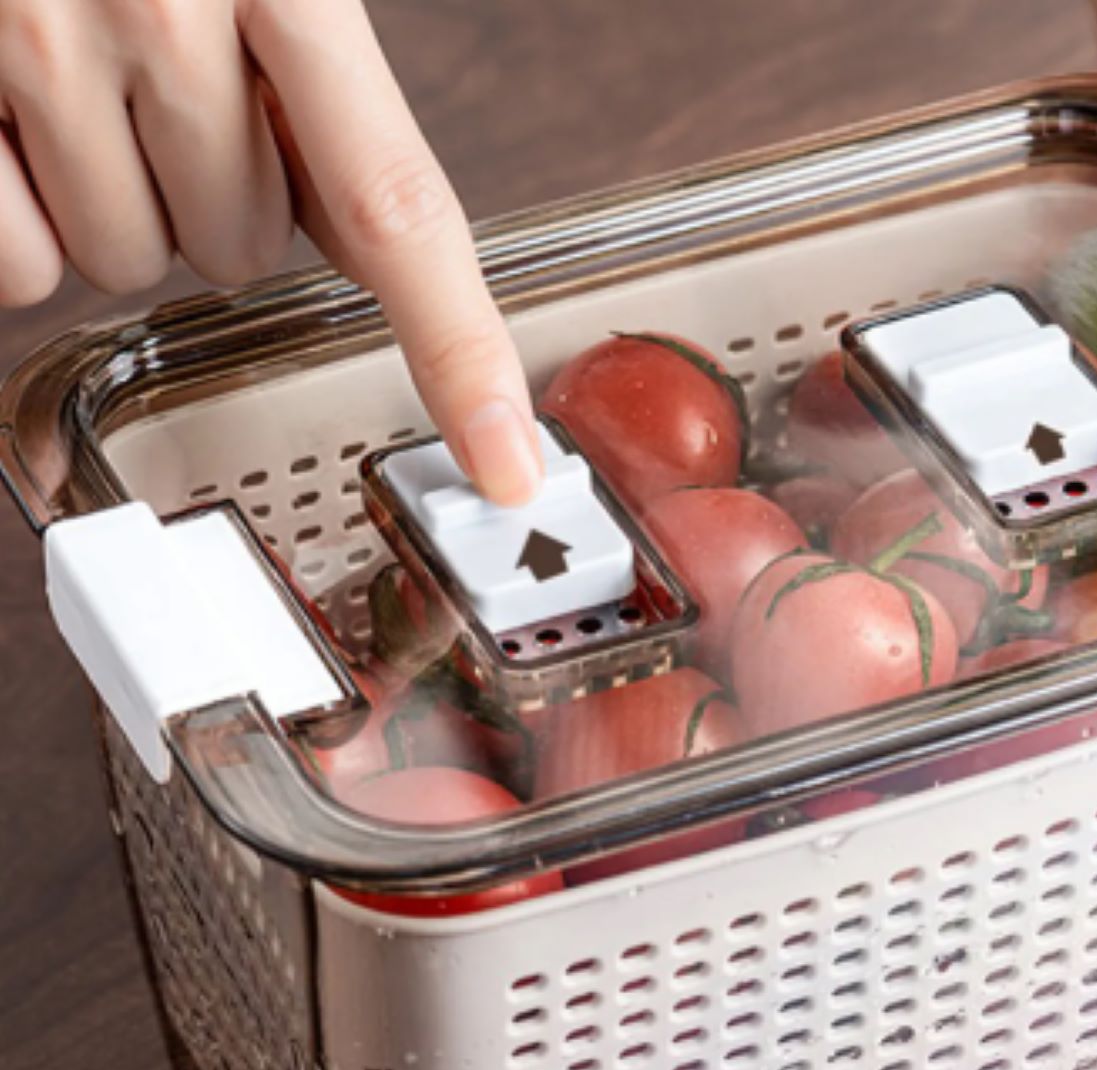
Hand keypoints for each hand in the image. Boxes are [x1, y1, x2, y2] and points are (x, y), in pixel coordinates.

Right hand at [0, 0, 540, 502]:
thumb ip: (312, 81)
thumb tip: (366, 237)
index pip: (397, 207)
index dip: (460, 352)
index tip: (508, 460)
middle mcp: (159, 3)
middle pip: (239, 247)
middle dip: (200, 186)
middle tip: (145, 81)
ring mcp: (33, 43)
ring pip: (126, 262)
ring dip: (101, 198)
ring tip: (61, 80)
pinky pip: (17, 268)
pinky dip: (12, 220)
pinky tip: (3, 123)